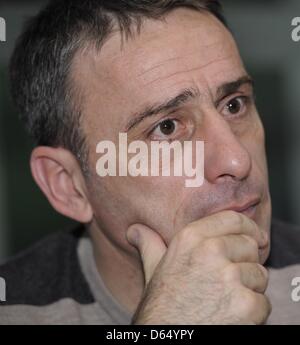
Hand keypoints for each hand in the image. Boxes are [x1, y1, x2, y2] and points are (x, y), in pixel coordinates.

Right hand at [127, 211, 270, 324]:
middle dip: (245, 262)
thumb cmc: (161, 306)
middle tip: (227, 281)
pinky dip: (253, 313)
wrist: (165, 337)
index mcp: (190, 237)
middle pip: (250, 245)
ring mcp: (229, 276)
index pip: (234, 219)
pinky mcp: (246, 304)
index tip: (255, 238)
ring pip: (259, 274)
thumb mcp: (153, 269)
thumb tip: (134, 229)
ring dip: (249, 289)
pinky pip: (263, 302)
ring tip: (224, 301)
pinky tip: (229, 317)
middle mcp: (210, 250)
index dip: (248, 228)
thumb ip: (149, 244)